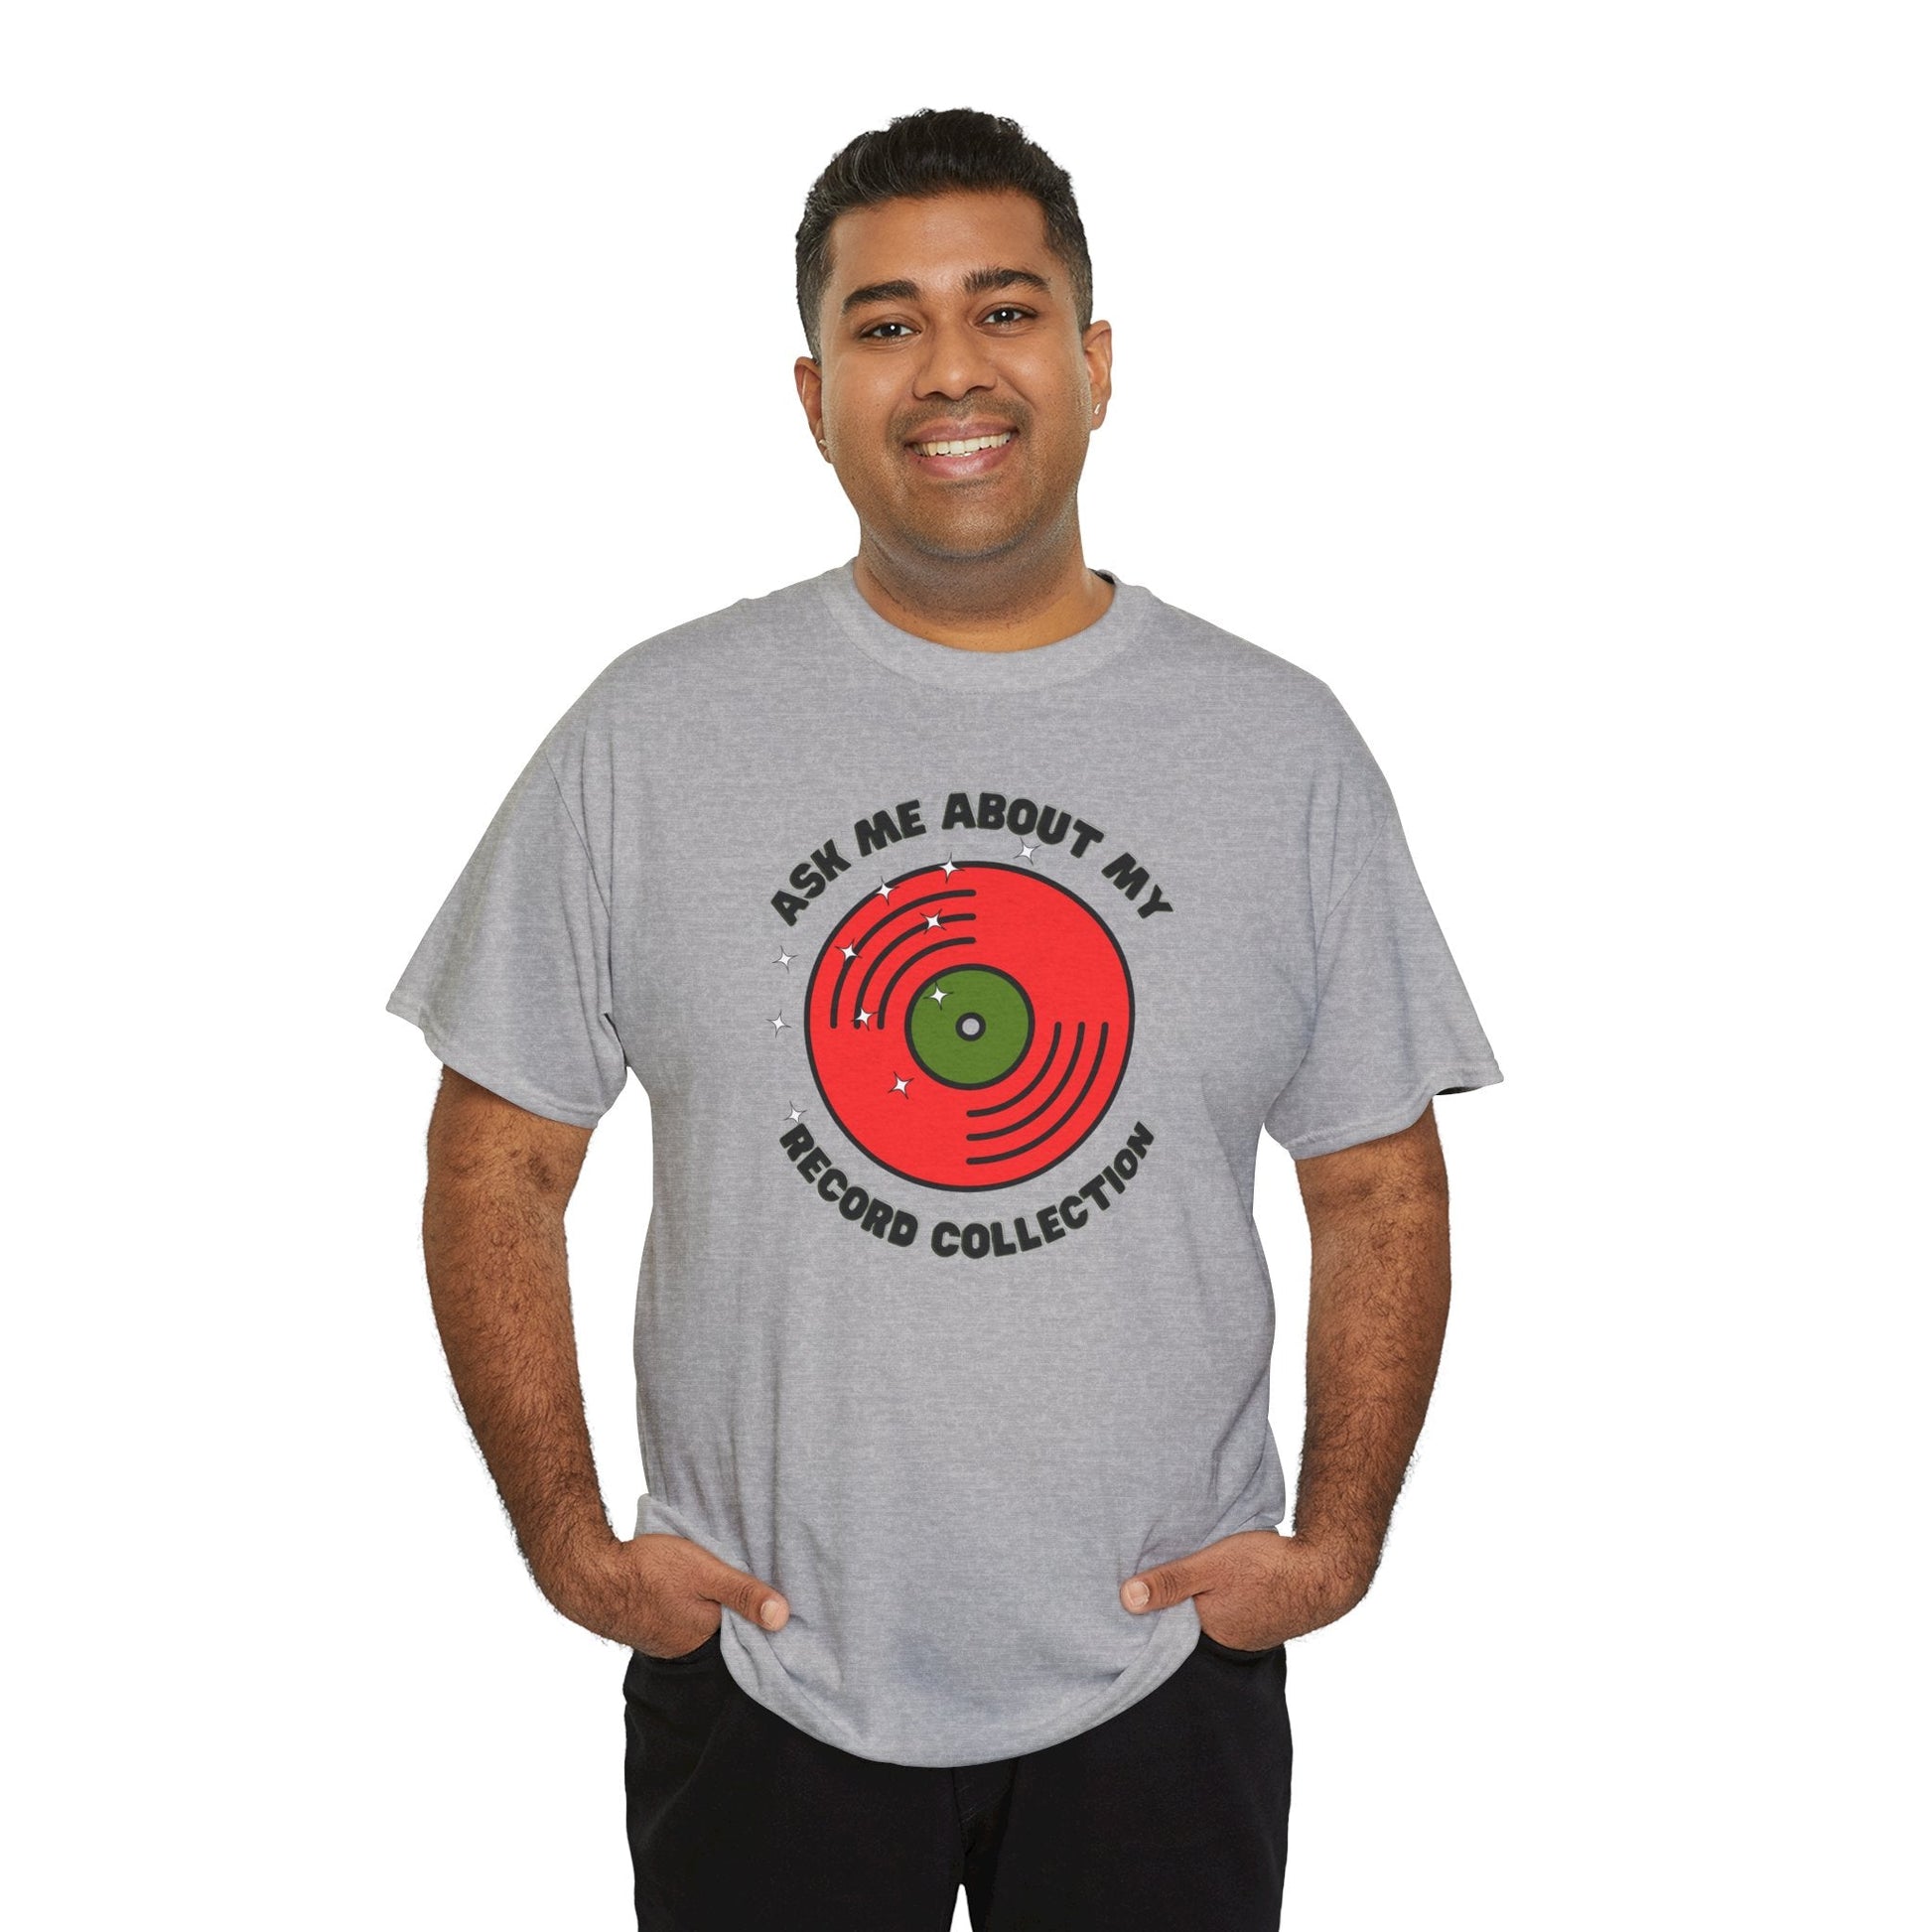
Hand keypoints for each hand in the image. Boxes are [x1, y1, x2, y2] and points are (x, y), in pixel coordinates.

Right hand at [541, 1530, 790, 1657]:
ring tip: (714, 1586)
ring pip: (698, 1624)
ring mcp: (664, 1640)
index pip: (744, 1633)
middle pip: (721, 1629)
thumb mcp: (706, 1573)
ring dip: (706, 1608)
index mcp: (706, 1637)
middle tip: (743, 1586)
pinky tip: (684, 1590)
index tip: (772, 1598)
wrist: (591, 1574)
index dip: (756, 1616)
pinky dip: (685, 1607)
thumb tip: (783, 1617)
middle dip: (732, 1613)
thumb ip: (743, 1593)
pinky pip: (677, 1620)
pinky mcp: (648, 1627)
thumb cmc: (649, 1570)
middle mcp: (686, 1647)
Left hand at [1119, 1530, 1375, 1648]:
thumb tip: (1126, 1599)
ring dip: (1201, 1600)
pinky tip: (1223, 1581)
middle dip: (1173, 1607)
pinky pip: (1233, 1610)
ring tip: (1186, 1579)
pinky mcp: (1264, 1618)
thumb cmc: (1267, 1568)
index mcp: (1209, 1631)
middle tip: (1153, 1583)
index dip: (1151, 1613)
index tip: (1128, 1597)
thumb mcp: (1211, 1566)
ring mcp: (1249, 1631)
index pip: (1167, 1629)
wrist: (1326, 1570)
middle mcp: (1227, 1640)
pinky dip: (1224, 1598)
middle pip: (1188, 1624)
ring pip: (1212, 1616)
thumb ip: (1171, 1581)